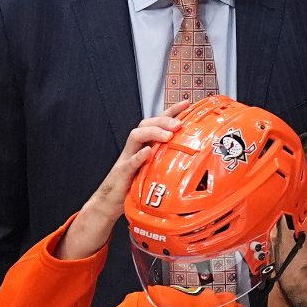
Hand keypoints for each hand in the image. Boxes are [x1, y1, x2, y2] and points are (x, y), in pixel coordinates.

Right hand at [55, 101, 188, 259]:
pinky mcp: (123, 173)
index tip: (187, 104)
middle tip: (178, 124)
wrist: (111, 203)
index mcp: (145, 144)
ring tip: (168, 135)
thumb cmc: (135, 185)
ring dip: (153, 132)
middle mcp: (136, 147)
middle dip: (163, 120)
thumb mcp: (156, 169)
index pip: (158, 122)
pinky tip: (147, 153)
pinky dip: (139, 156)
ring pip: (136, 136)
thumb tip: (194, 156)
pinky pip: (130, 162)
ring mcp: (128, 158)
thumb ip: (168, 159)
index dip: (171, 111)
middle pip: (146, 123)